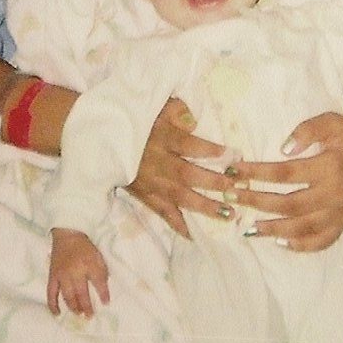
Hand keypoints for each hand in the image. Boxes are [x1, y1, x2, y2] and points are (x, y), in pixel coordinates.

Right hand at [47, 229, 109, 317]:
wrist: (67, 235)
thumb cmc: (85, 246)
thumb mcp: (98, 256)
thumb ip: (102, 271)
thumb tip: (104, 286)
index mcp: (88, 264)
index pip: (98, 282)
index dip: (103, 294)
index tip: (106, 303)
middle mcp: (75, 272)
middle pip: (81, 294)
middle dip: (87, 306)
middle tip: (90, 316)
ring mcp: (62, 276)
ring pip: (67, 296)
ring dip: (73, 307)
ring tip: (78, 314)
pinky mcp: (52, 277)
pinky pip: (51, 293)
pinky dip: (53, 305)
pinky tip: (57, 314)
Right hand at [123, 97, 234, 237]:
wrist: (105, 140)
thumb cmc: (138, 121)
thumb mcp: (155, 107)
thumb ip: (176, 110)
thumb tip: (193, 119)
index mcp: (161, 138)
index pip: (189, 145)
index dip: (211, 151)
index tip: (234, 156)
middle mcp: (157, 162)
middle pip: (188, 175)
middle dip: (214, 183)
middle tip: (238, 189)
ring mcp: (152, 183)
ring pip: (180, 197)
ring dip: (204, 207)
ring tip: (228, 214)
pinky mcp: (146, 197)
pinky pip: (164, 213)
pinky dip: (179, 225)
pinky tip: (197, 234)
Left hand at [233, 105, 342, 252]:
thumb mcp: (329, 121)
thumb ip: (307, 131)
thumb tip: (283, 150)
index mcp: (331, 166)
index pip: (286, 173)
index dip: (258, 173)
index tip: (234, 172)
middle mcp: (336, 193)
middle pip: (290, 204)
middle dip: (257, 201)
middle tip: (232, 198)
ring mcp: (341, 212)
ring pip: (303, 227)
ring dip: (274, 230)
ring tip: (249, 228)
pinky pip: (322, 241)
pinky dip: (301, 245)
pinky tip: (281, 243)